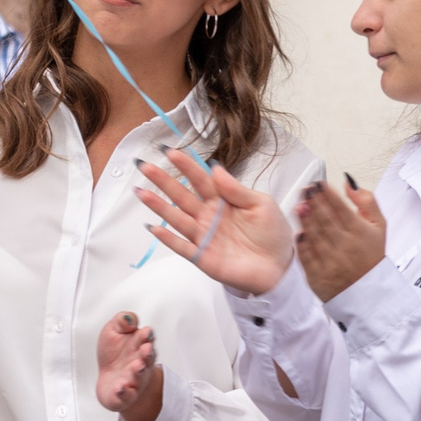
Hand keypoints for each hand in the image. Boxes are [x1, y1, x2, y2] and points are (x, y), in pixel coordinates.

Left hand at [97, 311, 163, 420]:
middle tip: (146, 349)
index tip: (146, 332)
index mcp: (139, 346)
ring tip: (137, 366)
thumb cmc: (114, 355)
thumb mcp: (113, 331)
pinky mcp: (124, 395)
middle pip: (147, 358)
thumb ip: (122, 322)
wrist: (111, 381)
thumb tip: (130, 319)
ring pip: (139, 376)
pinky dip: (124, 393)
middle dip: (147, 354)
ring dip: (139, 372)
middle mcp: (140, 363)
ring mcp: (134, 380)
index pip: (146, 339)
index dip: (147, 336)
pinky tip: (121, 388)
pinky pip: (126, 395)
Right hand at [137, 149, 292, 294]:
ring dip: (158, 206)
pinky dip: (168, 239)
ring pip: (176, 218)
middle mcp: (208, 216)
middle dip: (163, 181)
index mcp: (222, 201)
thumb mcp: (262, 206)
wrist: (280, 268)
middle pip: (181, 195)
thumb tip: (215, 168)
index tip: (170, 152)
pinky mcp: (202, 257)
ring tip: (141, 192)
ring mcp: (203, 236)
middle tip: (144, 166)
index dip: (186, 166)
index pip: (200, 180)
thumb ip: (237, 190)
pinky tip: (154, 228)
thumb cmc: (272, 234)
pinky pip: (182, 247)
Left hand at [298, 180, 387, 301]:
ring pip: (314, 235)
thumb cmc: (371, 254)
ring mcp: (331, 261)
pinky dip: (301, 242)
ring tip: (300, 205)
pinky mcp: (318, 274)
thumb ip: (367, 201)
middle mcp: (346, 246)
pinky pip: (306, 254)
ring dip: (305, 218)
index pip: (340, 208)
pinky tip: (298, 230)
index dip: (327, 193)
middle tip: (306, 190)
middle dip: (313, 201)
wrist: (369, 290)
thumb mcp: (379, 226)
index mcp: (361, 233)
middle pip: (325, 219)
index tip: (318, 183)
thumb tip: (348, 183)